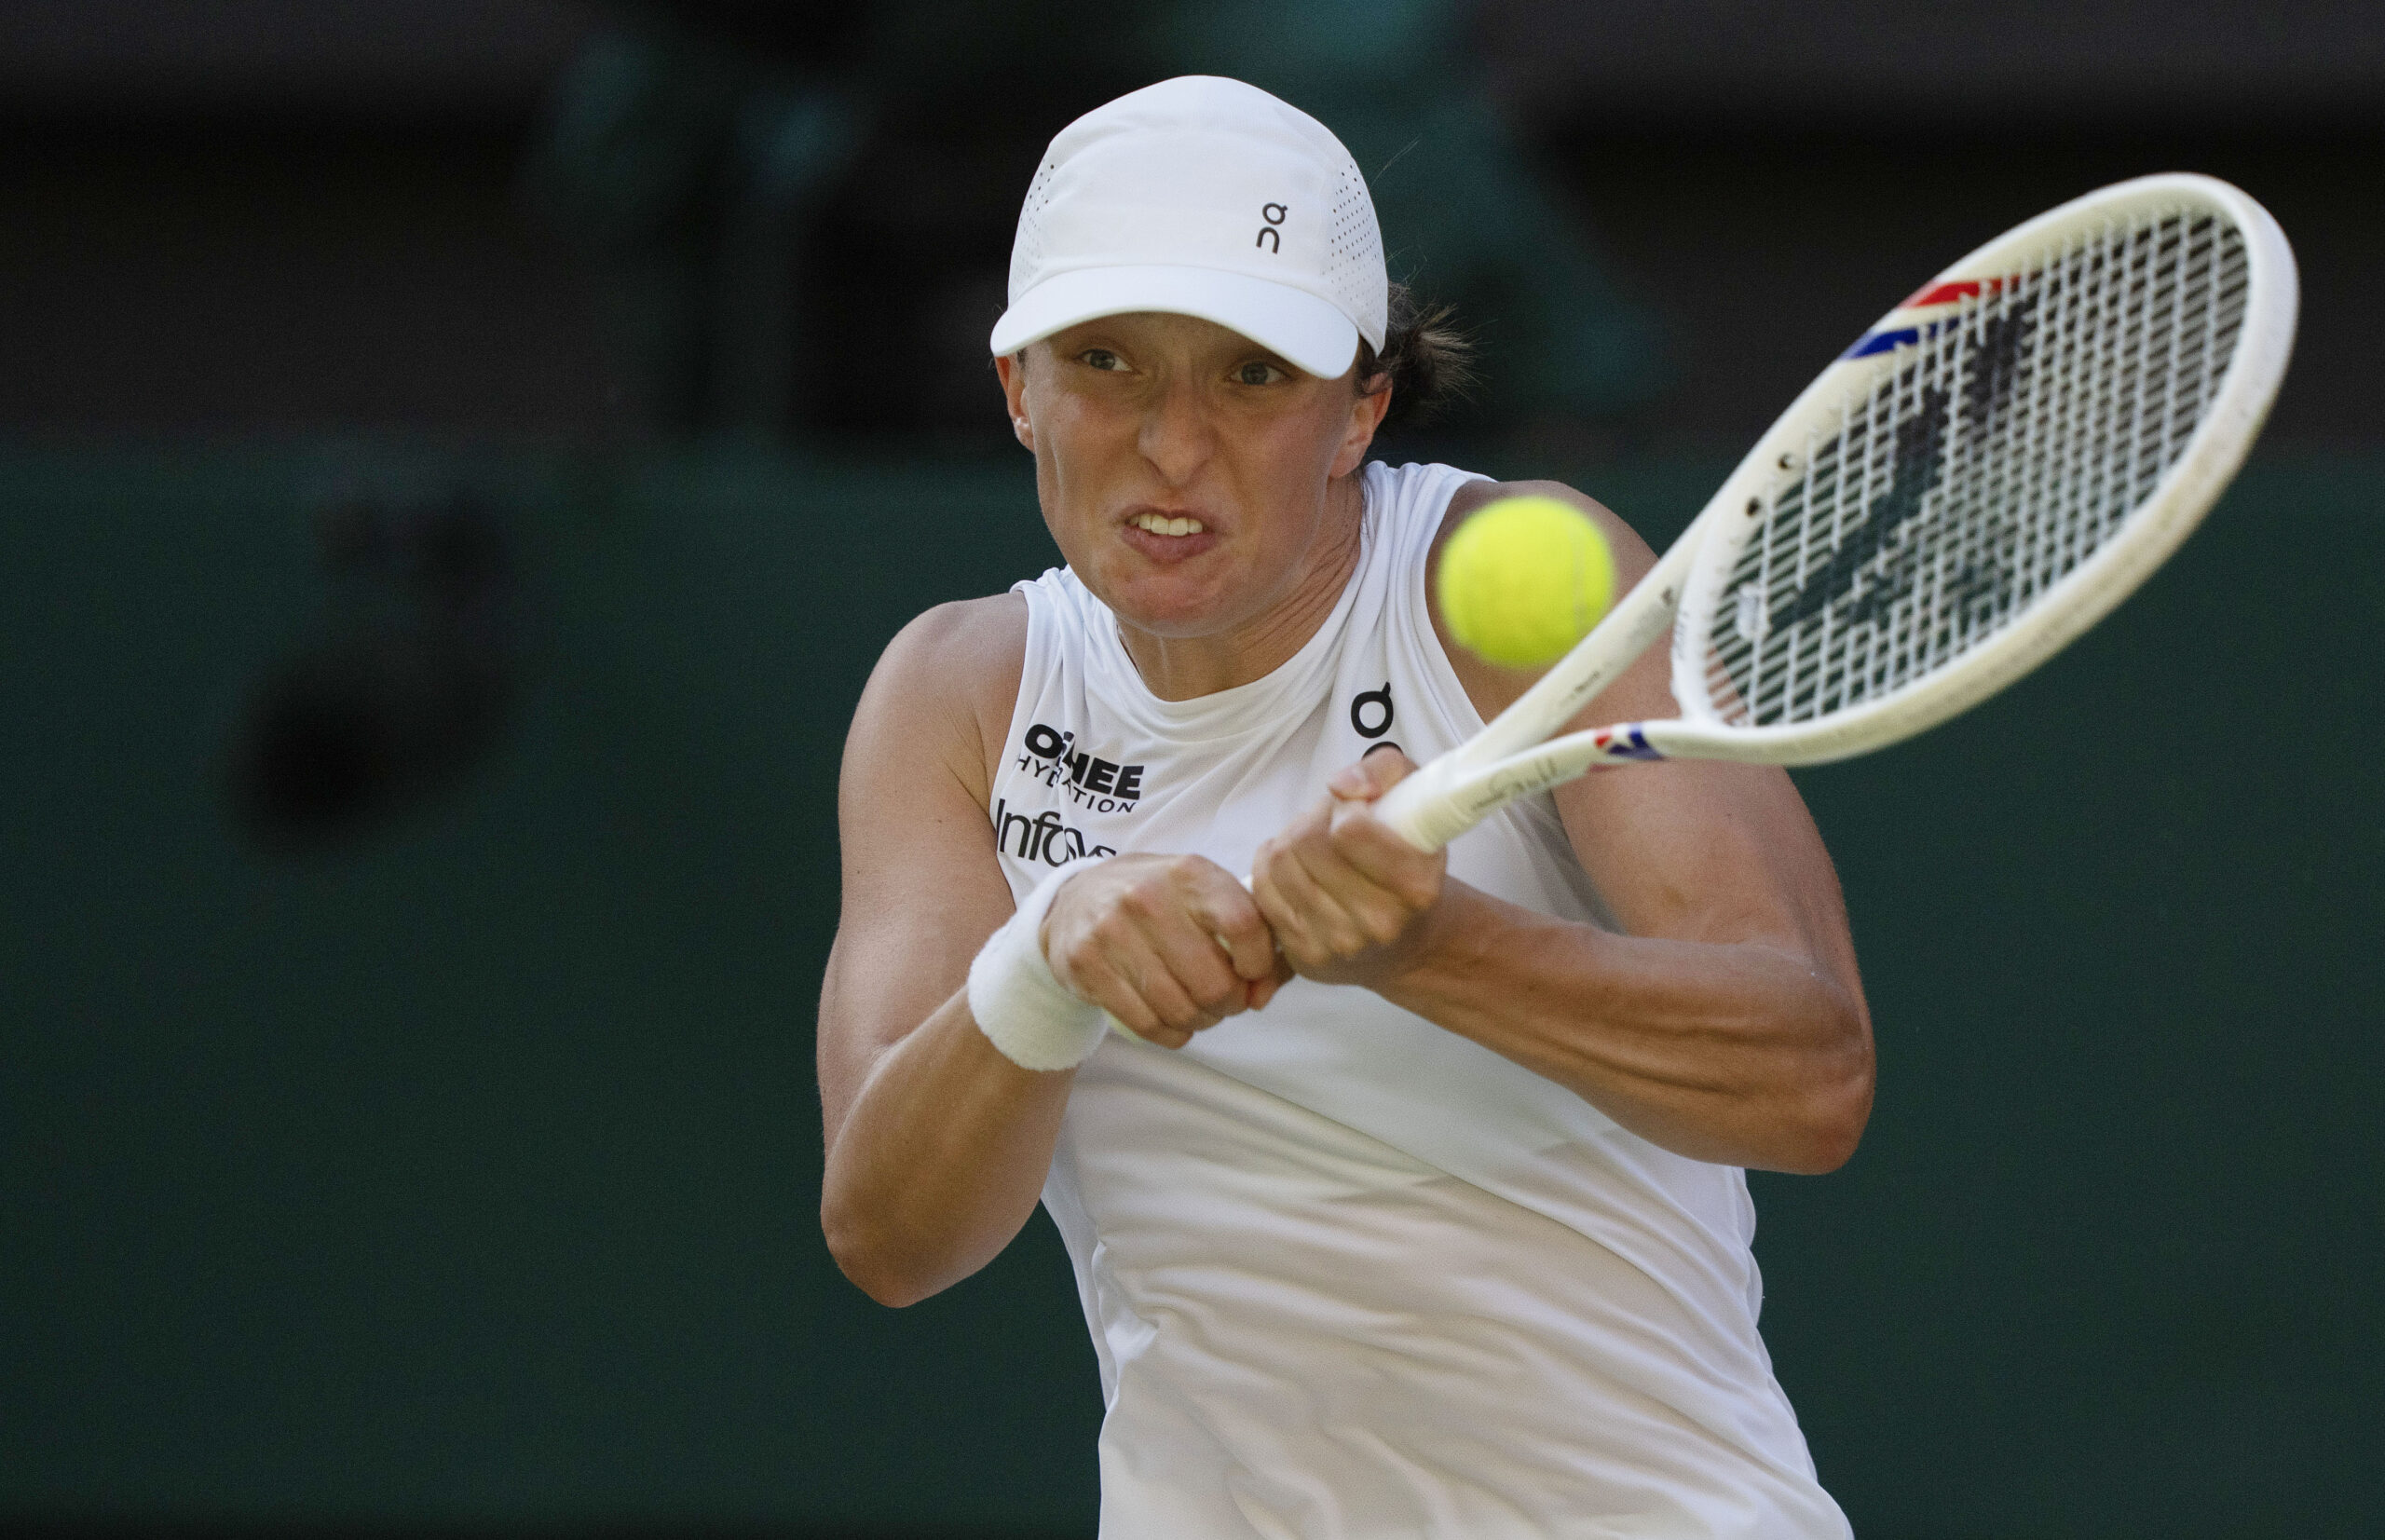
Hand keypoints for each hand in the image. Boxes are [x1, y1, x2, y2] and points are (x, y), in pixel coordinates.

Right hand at [1040, 854, 1291, 1048]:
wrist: (1079, 897)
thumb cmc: (1161, 901)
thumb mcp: (1205, 897)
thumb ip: (1253, 937)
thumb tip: (1264, 994)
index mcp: (1189, 873)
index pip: (1244, 926)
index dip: (1260, 964)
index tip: (1252, 974)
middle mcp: (1148, 897)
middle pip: (1214, 982)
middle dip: (1230, 1004)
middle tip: (1226, 1001)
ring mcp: (1112, 931)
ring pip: (1181, 1009)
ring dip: (1201, 1022)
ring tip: (1201, 1012)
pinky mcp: (1086, 964)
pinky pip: (1146, 1023)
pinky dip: (1171, 1034)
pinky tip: (1174, 1024)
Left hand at [1251, 748, 1447, 989]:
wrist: (1406, 939)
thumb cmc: (1407, 859)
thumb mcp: (1414, 801)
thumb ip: (1384, 771)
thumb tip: (1340, 786)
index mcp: (1416, 885)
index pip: (1349, 830)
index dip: (1344, 807)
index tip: (1355, 810)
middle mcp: (1382, 922)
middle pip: (1308, 842)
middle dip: (1312, 821)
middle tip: (1328, 825)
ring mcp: (1342, 944)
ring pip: (1281, 863)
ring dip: (1290, 841)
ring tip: (1313, 846)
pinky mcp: (1308, 956)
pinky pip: (1264, 891)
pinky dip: (1270, 867)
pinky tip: (1293, 866)